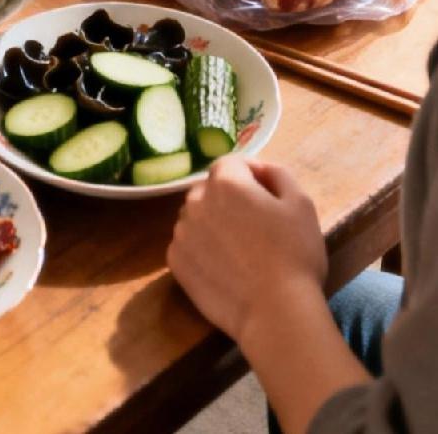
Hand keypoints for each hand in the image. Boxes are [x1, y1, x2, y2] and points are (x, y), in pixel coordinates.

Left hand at [167, 158, 327, 346]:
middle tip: (254, 224)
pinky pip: (187, 244)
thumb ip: (277, 173)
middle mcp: (196, 201)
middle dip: (229, 198)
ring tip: (239, 249)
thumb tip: (259, 168)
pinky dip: (201, 249)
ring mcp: (182, 233)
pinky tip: (224, 267)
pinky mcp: (176, 263)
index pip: (231, 164)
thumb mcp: (301, 203)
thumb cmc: (294, 255)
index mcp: (226, 182)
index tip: (266, 195)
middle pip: (210, 189)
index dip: (250, 175)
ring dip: (212, 223)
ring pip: (196, 216)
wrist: (276, 313)